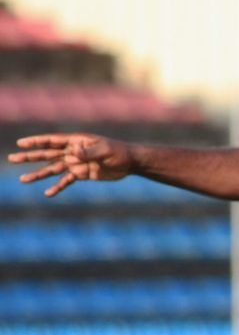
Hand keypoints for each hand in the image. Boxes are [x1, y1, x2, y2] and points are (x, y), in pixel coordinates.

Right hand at [8, 134, 134, 196]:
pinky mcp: (82, 174)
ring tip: (23, 180)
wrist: (130, 162)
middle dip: (30, 157)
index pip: (53, 141)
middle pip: (47, 154)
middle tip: (12, 158)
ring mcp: (76, 163)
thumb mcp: (105, 151)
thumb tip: (74, 152)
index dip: (37, 142)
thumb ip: (89, 152)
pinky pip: (66, 181)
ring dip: (38, 174)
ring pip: (53, 169)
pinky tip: (48, 194)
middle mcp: (73, 152)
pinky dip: (57, 187)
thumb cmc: (118, 152)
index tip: (21, 143)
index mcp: (77, 142)